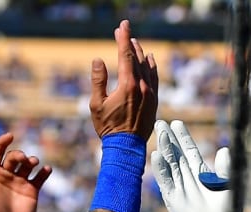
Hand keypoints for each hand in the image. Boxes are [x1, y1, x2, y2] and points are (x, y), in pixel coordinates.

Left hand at [0, 132, 51, 211]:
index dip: (3, 142)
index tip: (9, 136)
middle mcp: (7, 174)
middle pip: (14, 157)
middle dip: (19, 154)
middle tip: (23, 160)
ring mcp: (20, 181)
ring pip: (28, 165)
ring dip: (32, 160)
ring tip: (33, 163)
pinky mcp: (31, 190)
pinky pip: (40, 178)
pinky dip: (45, 173)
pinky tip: (47, 169)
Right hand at [89, 19, 157, 139]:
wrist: (126, 147)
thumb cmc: (108, 127)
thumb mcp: (96, 104)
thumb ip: (98, 81)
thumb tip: (98, 60)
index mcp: (127, 85)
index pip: (125, 55)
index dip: (123, 38)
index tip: (122, 25)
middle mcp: (141, 86)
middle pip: (137, 58)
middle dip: (129, 43)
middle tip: (124, 31)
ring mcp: (150, 93)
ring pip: (146, 67)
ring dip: (140, 53)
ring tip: (135, 42)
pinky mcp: (153, 101)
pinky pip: (154, 78)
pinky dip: (152, 66)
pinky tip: (150, 59)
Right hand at [151, 120, 229, 211]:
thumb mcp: (228, 188)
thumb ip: (225, 169)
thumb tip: (224, 149)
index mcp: (201, 175)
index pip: (190, 151)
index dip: (183, 137)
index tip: (176, 122)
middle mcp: (188, 180)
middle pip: (176, 155)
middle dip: (168, 138)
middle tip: (160, 121)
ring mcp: (179, 189)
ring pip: (170, 165)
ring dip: (164, 149)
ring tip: (158, 132)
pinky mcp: (173, 201)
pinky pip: (166, 182)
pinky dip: (160, 170)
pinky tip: (155, 155)